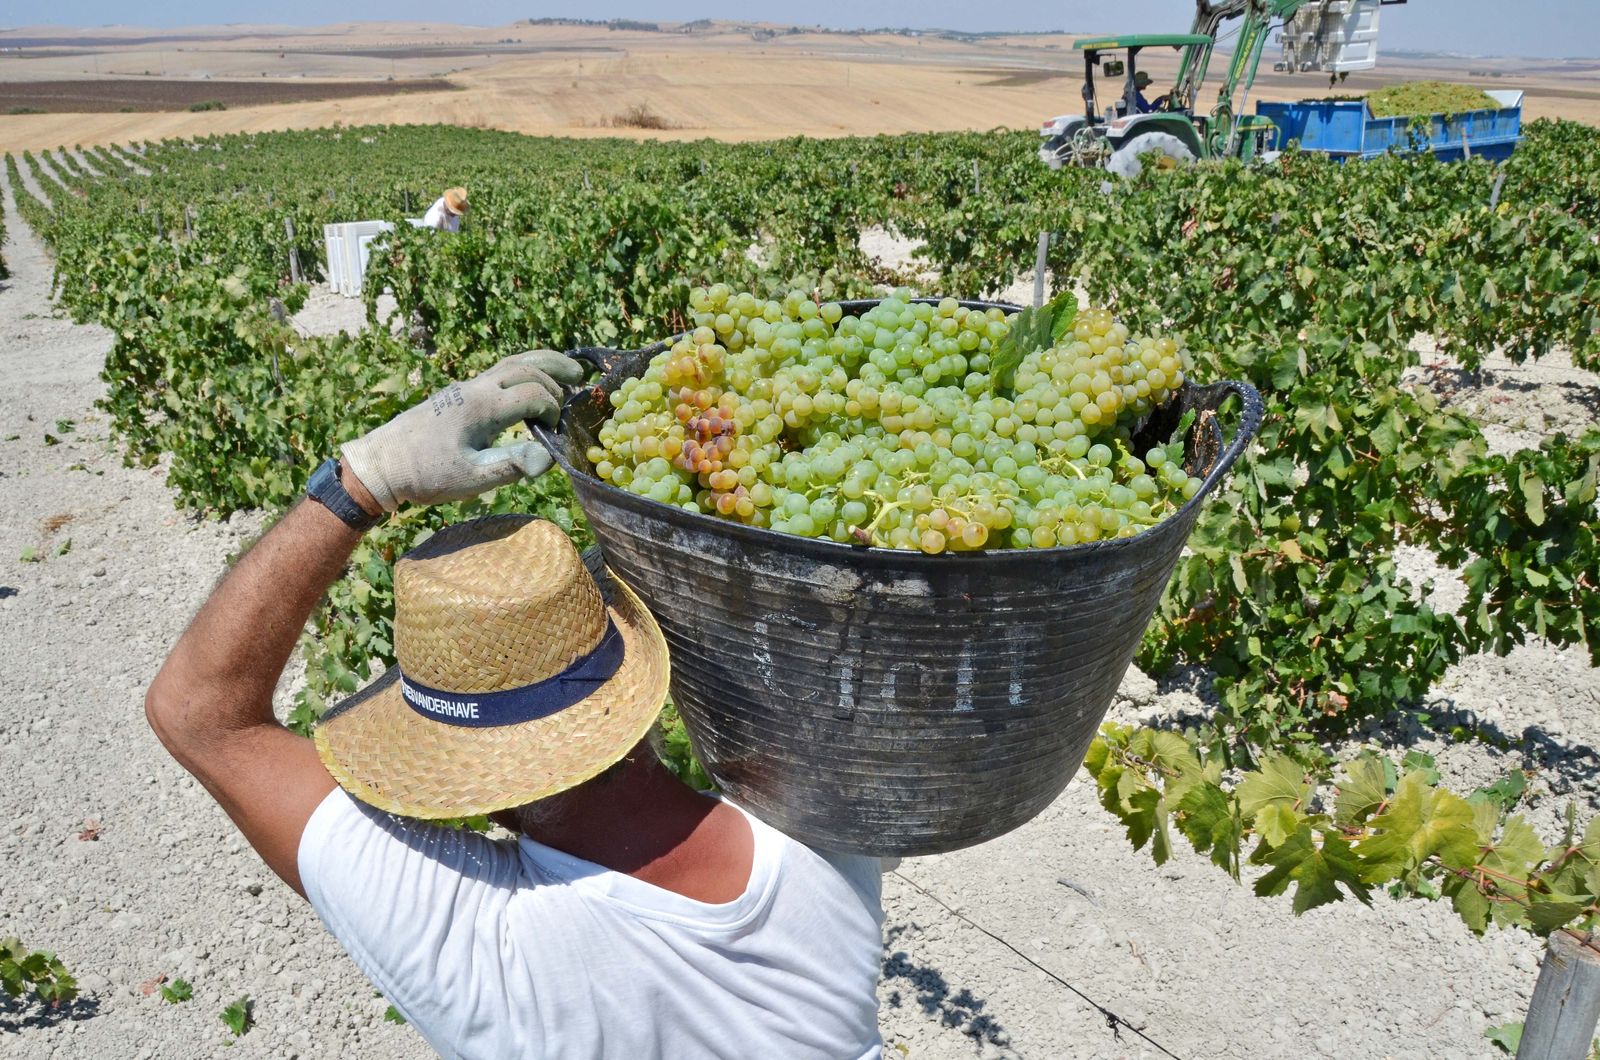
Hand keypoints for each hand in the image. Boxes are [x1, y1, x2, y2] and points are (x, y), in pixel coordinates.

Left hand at [340, 350, 582, 510]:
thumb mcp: (471, 478)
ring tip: (567, 369)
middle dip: (556, 374)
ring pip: (511, 363)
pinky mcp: (458, 394)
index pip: (533, 392)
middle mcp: (475, 388)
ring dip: (541, 363)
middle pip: (525, 366)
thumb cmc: (425, 475)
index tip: (555, 432)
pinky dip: (523, 370)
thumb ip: (512, 465)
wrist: (382, 463)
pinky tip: (530, 383)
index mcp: (482, 406)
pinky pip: (499, 371)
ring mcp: (466, 388)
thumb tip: (549, 456)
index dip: (553, 409)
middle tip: (580, 384)